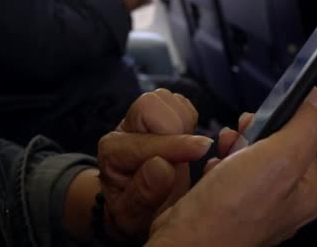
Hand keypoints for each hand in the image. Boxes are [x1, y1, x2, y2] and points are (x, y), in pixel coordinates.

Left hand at [98, 89, 204, 241]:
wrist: (135, 204)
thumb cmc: (135, 213)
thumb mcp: (134, 216)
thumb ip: (145, 194)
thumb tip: (162, 166)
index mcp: (112, 153)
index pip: (144, 140)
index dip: (176, 146)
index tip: (203, 150)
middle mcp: (124, 129)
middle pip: (151, 105)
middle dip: (177, 128)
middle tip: (189, 154)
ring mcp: (140, 117)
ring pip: (167, 99)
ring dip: (184, 122)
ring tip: (186, 150)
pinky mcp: (159, 113)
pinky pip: (180, 103)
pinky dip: (190, 119)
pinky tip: (187, 141)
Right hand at [147, 88, 316, 246]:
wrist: (185, 241)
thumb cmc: (228, 212)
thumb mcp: (278, 158)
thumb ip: (303, 126)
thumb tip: (315, 100)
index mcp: (306, 193)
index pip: (302, 138)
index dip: (277, 123)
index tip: (259, 121)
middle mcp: (284, 203)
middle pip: (272, 147)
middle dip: (249, 137)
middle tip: (236, 141)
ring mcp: (256, 207)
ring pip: (247, 159)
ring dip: (230, 150)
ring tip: (221, 158)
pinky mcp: (230, 208)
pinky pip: (226, 176)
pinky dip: (216, 169)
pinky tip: (211, 175)